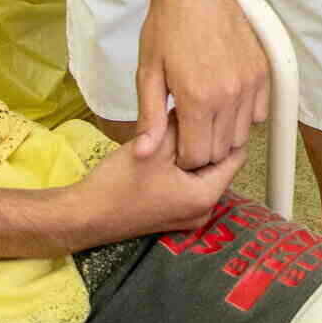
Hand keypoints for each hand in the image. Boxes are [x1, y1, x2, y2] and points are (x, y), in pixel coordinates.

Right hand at [60, 118, 244, 243]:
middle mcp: (205, 211)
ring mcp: (189, 217)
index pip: (236, 156)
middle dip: (209, 140)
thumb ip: (182, 125)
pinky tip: (167, 151)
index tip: (217, 107)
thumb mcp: (155, 145)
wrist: (84, 216)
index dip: (228, 128)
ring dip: (193, 153)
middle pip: (220, 166)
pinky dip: (183, 168)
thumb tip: (199, 106)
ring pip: (203, 174)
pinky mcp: (173, 216)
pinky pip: (189, 185)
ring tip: (178, 130)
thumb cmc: (119, 183)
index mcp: (207, 196)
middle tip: (196, 115)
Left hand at [133, 0, 270, 169]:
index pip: (197, 156)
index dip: (183, 157)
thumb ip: (150, 118)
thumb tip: (146, 153)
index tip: (175, 145)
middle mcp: (228, 95)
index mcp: (197, 99)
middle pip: (220, 150)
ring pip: (242, 136)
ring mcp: (249, 83)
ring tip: (204, 115)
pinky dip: (243, 116)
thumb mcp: (148, 73)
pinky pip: (258, 113)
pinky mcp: (262, 72)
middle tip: (188, 130)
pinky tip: (223, 101)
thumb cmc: (167, 26)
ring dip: (224, 134)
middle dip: (203, 149)